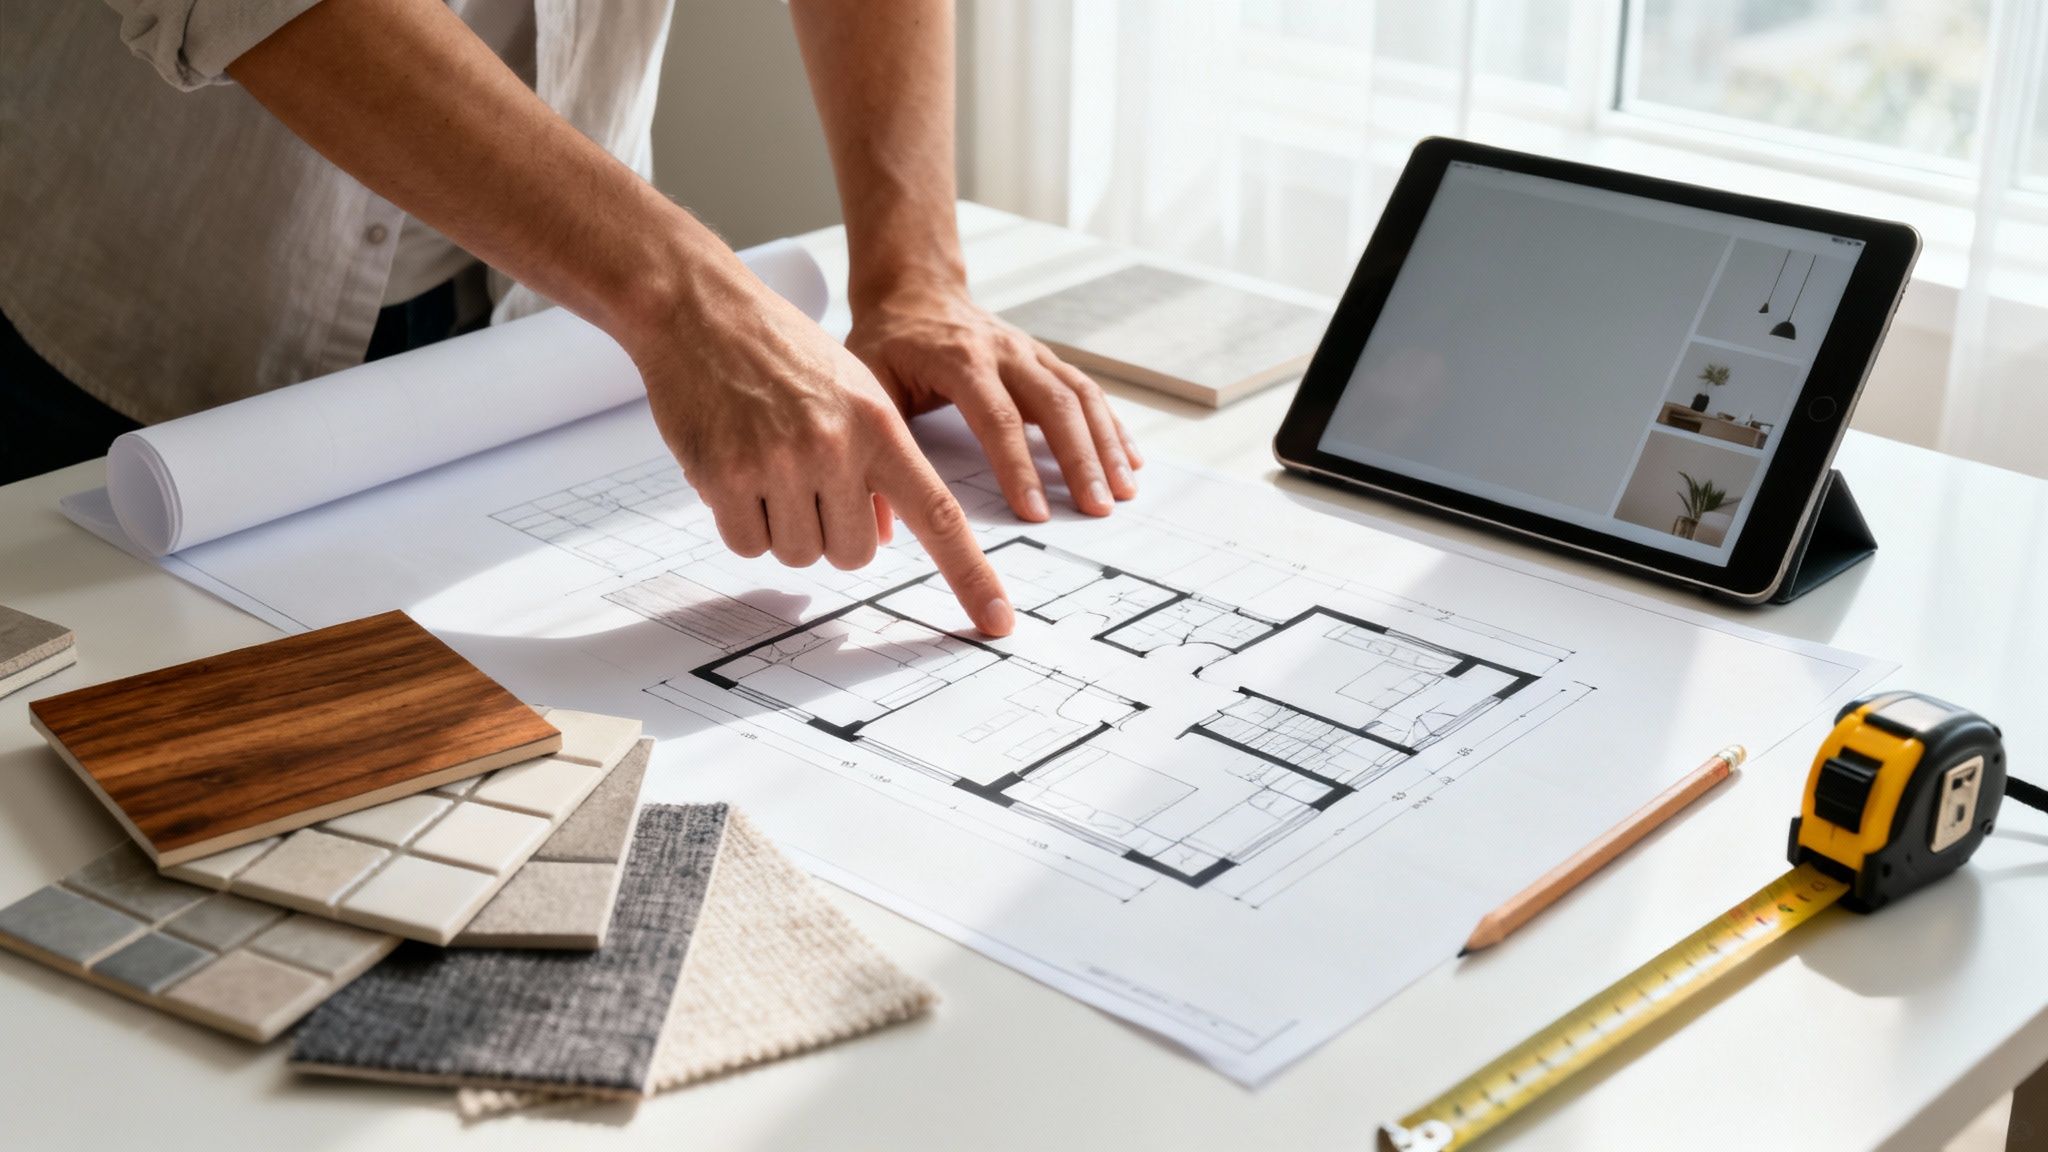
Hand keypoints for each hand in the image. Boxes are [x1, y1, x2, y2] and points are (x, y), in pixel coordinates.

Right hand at [632, 277, 1015, 636]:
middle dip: (832, 531)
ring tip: (766, 465)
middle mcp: (835, 446)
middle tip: (807, 481)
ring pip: (799, 555)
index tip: (997, 622)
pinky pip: (747, 545)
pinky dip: (740, 523)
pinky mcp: (723, 477)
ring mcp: (777, 463)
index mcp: (880, 425)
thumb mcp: (854, 391)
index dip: (970, 574)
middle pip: (855, 554)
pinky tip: (732, 471)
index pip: (939, 515)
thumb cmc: (781, 349)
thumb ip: (879, 458)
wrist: (700, 309)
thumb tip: (889, 530)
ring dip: (784, 528)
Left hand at [845, 284, 1141, 520]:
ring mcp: (1031, 353)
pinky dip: (1112, 427)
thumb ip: (880, 435)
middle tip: (1098, 509)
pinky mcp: (1046, 360)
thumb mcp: (869, 380)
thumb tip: (882, 508)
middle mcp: (1005, 351)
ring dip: (1106, 446)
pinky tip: (1130, 461)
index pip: (997, 417)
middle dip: (1080, 460)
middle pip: (1055, 405)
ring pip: (1081, 396)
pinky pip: (1088, 390)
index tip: (1036, 511)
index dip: (1018, 466)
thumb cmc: (888, 344)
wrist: (915, 292)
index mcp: (960, 359)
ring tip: (1123, 492)